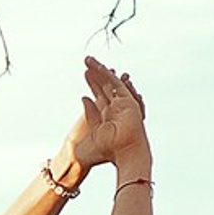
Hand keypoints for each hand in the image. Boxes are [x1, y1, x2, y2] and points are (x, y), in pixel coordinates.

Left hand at [72, 56, 148, 170]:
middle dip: (95, 74)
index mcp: (107, 115)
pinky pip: (118, 86)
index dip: (92, 82)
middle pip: (104, 86)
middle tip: (86, 60)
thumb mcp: (94, 129)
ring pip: (110, 84)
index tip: (85, 72)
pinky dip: (109, 76)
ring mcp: (123, 105)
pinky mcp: (128, 103)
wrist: (121, 155)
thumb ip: (90, 113)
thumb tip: (85, 97)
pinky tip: (100, 67)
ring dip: (100, 71)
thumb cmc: (108, 150)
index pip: (99, 94)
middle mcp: (116, 108)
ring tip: (89, 60)